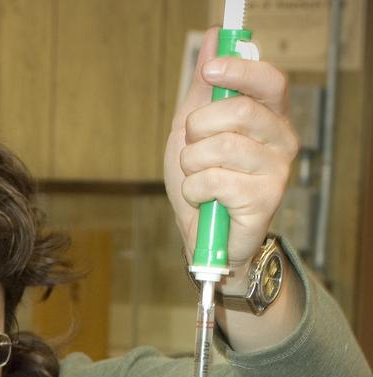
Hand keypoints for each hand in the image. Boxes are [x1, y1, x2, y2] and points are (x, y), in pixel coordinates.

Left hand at [164, 28, 297, 279]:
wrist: (204, 239)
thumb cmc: (202, 181)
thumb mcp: (192, 129)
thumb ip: (204, 87)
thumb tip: (215, 38)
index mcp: (269, 117)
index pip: (269, 81)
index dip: (240, 71)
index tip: (211, 72)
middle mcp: (282, 140)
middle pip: (239, 111)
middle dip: (199, 127)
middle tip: (192, 146)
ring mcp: (277, 171)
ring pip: (222, 147)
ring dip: (193, 163)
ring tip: (195, 177)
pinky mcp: (264, 200)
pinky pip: (216, 180)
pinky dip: (195, 189)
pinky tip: (202, 199)